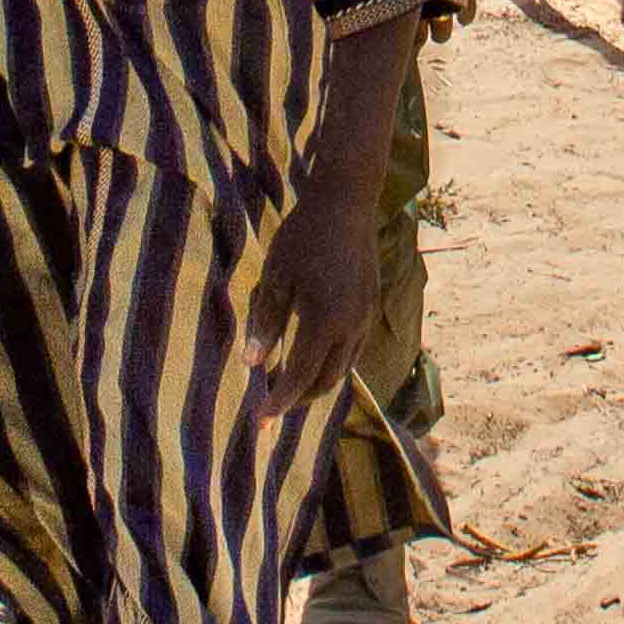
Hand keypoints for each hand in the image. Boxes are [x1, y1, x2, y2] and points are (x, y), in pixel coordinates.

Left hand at [244, 187, 384, 419]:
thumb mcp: (276, 277)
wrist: (347, 202)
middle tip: (270, 409)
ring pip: (342, 369)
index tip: (259, 421)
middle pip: (324, 382)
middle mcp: (351, 327)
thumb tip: (252, 365)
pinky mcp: (371, 306)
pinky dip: (331, 363)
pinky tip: (311, 358)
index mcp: (324, 322)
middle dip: (297, 400)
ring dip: (315, 384)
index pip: (299, 377)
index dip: (278, 402)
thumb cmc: (303, 236)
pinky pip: (352, 350)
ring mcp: (365, 318)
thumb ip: (266, 322)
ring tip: (288, 388)